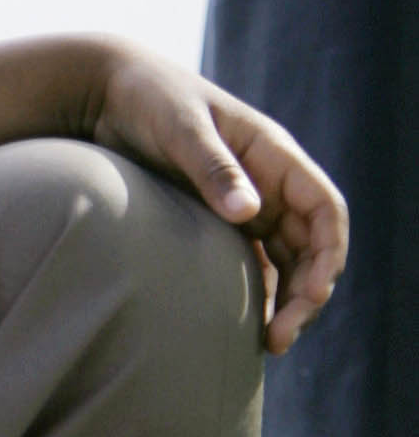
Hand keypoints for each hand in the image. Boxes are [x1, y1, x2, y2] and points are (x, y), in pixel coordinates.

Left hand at [87, 42, 347, 353]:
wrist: (108, 92)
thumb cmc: (148, 99)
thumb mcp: (180, 128)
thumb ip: (212, 168)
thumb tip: (249, 212)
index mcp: (274, 155)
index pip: (324, 211)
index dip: (327, 255)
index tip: (312, 295)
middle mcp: (268, 183)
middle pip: (310, 247)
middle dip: (307, 294)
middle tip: (281, 338)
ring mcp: (245, 204)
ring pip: (285, 262)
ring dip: (285, 302)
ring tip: (268, 344)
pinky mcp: (216, 221)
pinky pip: (251, 264)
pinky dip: (256, 295)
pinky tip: (244, 328)